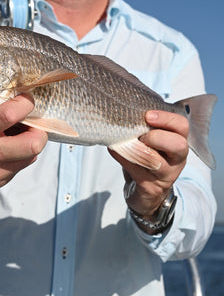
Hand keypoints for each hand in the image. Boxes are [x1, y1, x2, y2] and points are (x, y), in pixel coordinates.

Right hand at [0, 95, 47, 192]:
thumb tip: (14, 96)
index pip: (12, 114)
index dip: (26, 103)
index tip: (26, 98)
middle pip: (33, 144)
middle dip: (39, 130)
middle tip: (32, 122)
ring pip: (30, 157)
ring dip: (29, 144)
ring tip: (16, 135)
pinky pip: (17, 168)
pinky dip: (16, 157)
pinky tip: (3, 149)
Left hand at [109, 110, 188, 229]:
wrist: (145, 190)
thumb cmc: (147, 156)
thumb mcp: (150, 138)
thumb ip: (144, 124)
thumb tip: (120, 105)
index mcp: (179, 140)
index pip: (182, 125)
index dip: (166, 118)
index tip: (147, 115)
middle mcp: (177, 158)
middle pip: (179, 145)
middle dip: (157, 136)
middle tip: (142, 135)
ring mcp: (166, 175)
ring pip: (158, 162)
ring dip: (139, 149)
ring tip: (127, 143)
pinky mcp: (151, 187)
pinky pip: (138, 172)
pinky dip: (123, 158)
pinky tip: (114, 149)